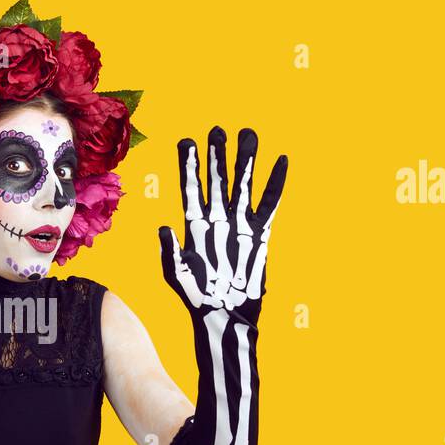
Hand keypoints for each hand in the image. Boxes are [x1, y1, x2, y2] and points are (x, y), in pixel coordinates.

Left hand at [158, 127, 286, 327]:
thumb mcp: (177, 274)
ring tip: (248, 134)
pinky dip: (275, 183)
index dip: (189, 166)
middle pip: (217, 180)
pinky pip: (269, 204)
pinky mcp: (260, 233)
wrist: (224, 314)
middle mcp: (217, 219)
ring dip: (245, 161)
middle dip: (217, 156)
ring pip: (243, 185)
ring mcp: (239, 224)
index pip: (191, 189)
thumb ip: (171, 252)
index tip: (187, 141)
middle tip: (218, 130)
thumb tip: (164, 228)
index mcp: (194, 225)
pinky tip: (280, 161)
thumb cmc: (196, 297)